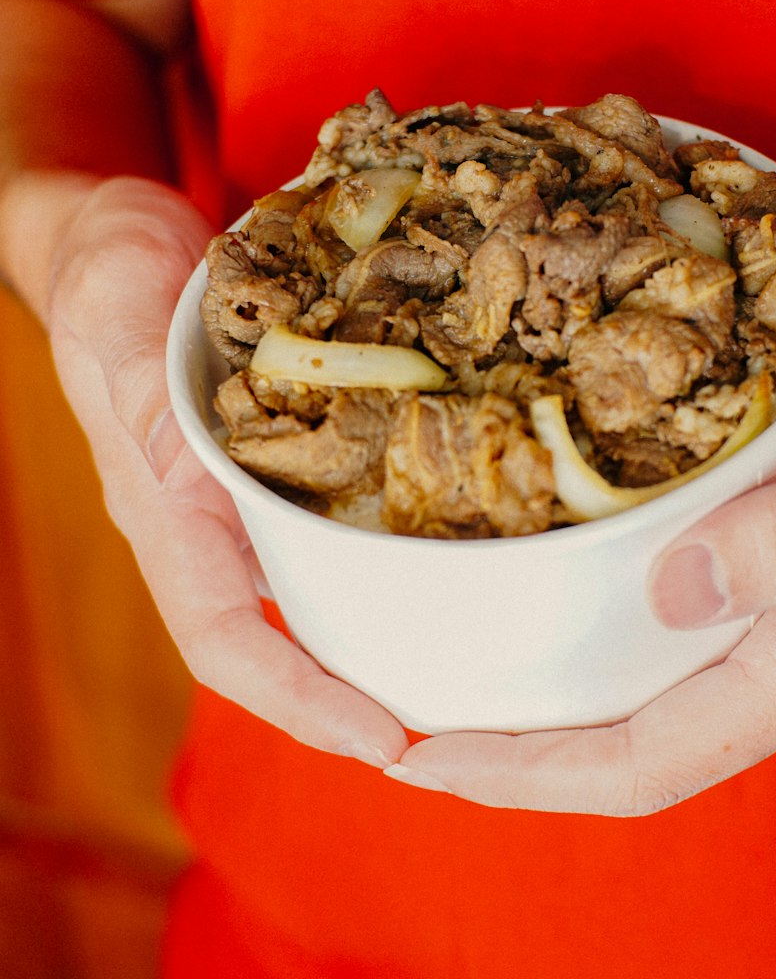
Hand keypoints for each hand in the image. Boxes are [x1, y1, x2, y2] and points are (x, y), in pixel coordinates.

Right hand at [42, 175, 408, 763]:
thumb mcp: (115, 317)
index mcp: (165, 512)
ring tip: (469, 675)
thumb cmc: (104, 270)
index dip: (296, 700)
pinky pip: (334, 529)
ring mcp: (244, 498)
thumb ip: (144, 398)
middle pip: (277, 643)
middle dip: (354, 702)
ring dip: (378, 645)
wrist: (113, 234)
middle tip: (454, 737)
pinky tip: (456, 559)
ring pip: (311, 595)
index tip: (382, 744)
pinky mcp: (280, 461)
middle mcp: (209, 522)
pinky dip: (387, 560)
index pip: (221, 640)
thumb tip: (193, 476)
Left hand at [387, 317, 775, 812]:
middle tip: (396, 728)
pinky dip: (606, 654)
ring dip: (555, 710)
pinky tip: (554, 617)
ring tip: (450, 683)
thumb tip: (670, 594)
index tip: (416, 762)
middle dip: (517, 757)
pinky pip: (688, 658)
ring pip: (660, 706)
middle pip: (639, 750)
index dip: (525, 776)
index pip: (649, 762)